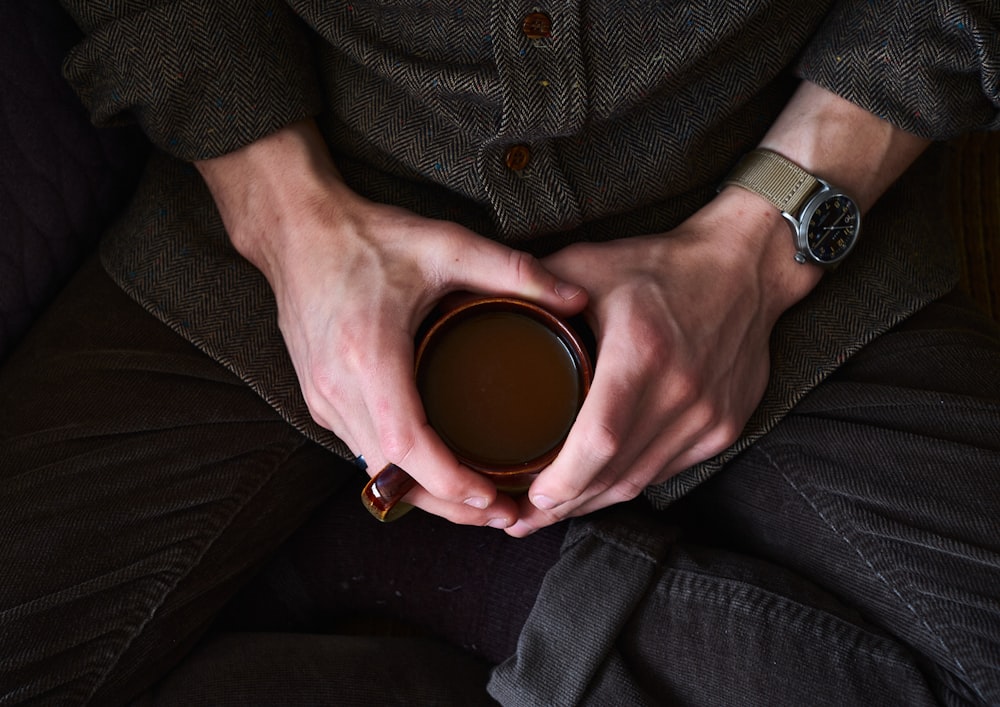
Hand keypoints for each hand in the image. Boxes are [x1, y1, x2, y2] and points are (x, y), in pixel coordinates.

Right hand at [197, 121, 586, 527]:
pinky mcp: (319, 399)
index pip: (407, 445)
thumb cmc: (365, 238)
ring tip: (478, 498)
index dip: (449, 481)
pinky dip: (400, 470)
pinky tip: (436, 469)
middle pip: (392, 475)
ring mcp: (323, 399)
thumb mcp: (446, 246)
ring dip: (423, 493)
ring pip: (375, 471)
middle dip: (448, 504)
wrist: (296, 231)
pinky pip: (362, 450)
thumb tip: (575, 300)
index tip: (491, 497)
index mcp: (369, 354)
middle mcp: (338, 388)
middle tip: (502, 513)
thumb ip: (515, 272)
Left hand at [505, 188, 821, 535]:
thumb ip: (534, 288)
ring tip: (552, 510)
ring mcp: (709, 413)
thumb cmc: (661, 265)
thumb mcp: (590, 264)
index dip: (563, 481)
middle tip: (522, 519)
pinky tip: (599, 486)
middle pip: (617, 474)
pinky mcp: (726, 425)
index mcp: (641, 351)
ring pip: (642, 480)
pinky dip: (630, 481)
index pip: (598, 440)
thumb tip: (472, 306)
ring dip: (596, 501)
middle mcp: (681, 389)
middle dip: (566, 505)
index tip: (528, 498)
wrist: (746, 267)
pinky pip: (668, 470)